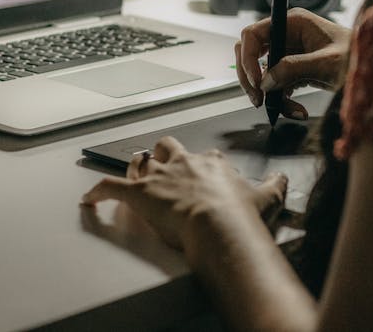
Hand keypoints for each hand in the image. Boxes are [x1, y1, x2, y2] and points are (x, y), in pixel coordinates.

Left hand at [81, 137, 287, 249]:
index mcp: (212, 164)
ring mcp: (160, 177)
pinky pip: (110, 187)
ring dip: (135, 167)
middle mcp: (184, 164)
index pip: (206, 155)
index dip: (203, 162)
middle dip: (164, 153)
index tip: (205, 170)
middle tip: (163, 162)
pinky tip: (89, 199)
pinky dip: (97, 192)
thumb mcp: (268, 197)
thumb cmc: (240, 214)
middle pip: (168, 147)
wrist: (219, 225)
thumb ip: (275, 185)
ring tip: (132, 170)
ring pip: (140, 162)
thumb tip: (283, 178)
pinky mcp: (139, 194)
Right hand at [235, 7, 350, 118]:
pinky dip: (283, 100)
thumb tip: (267, 82)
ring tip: (289, 110)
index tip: (255, 82)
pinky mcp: (295, 69)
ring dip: (271, 95)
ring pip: (264, 74)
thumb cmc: (358, 56)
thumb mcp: (326, 63)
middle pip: (252, 54)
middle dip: (253, 79)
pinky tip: (297, 109)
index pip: (253, 34)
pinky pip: (277, 85)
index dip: (247, 57)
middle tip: (259, 100)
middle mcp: (288, 35)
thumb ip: (294, 69)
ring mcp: (290, 52)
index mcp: (293, 23)